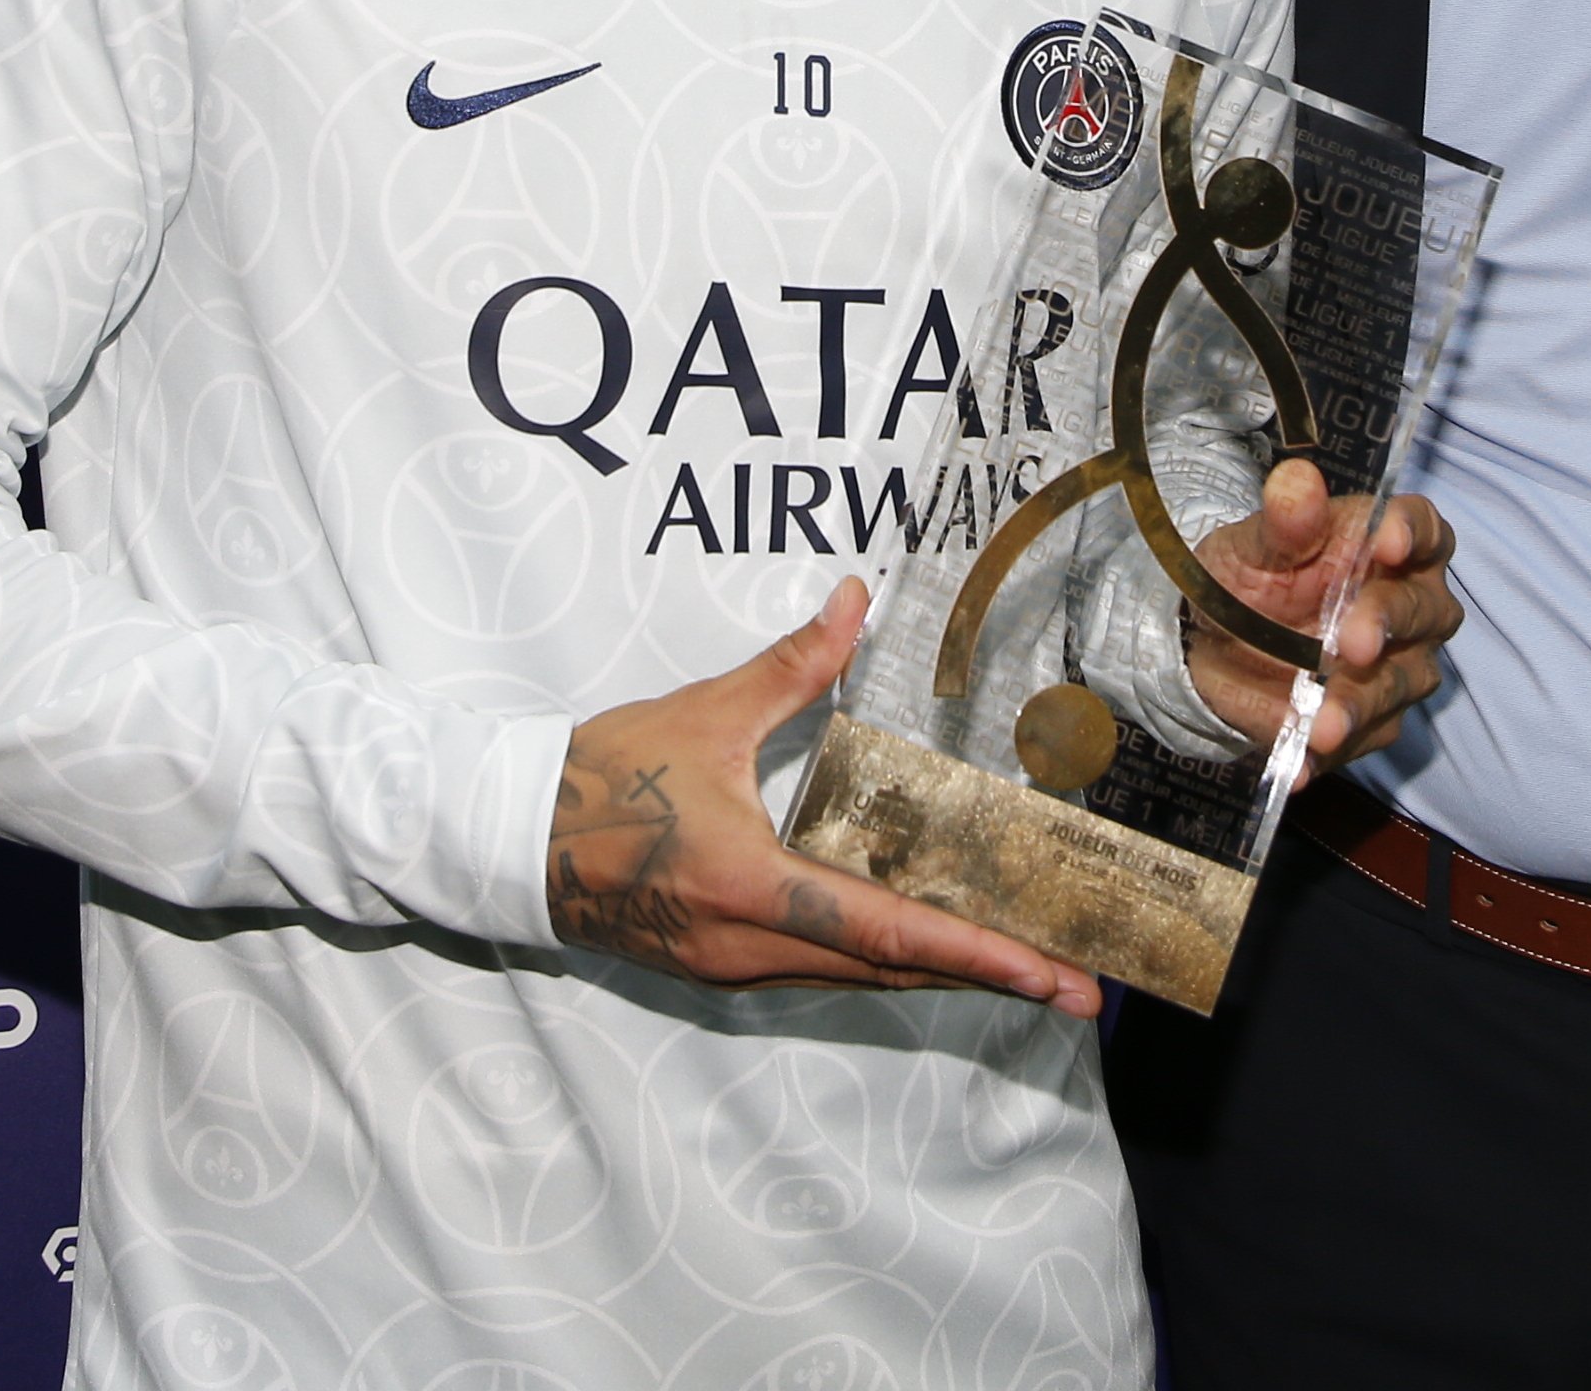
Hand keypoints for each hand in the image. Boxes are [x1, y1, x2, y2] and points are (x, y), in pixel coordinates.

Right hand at [547, 576, 1103, 1017]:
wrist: (512, 837)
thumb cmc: (604, 776)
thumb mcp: (704, 713)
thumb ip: (791, 666)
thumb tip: (855, 602)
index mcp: (749, 885)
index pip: (884, 932)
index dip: (976, 953)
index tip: (1048, 971)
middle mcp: (748, 944)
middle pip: (889, 973)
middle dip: (990, 979)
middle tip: (1078, 987)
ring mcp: (734, 965)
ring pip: (859, 981)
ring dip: (942, 976)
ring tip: (1023, 969)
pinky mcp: (721, 965)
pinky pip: (823, 972)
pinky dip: (884, 964)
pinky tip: (924, 946)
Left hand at [1188, 462, 1460, 784]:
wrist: (1205, 642)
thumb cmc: (1245, 575)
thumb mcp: (1250, 545)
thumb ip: (1282, 520)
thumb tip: (1298, 481)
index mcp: (1383, 545)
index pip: (1424, 530)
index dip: (1413, 534)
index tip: (1388, 542)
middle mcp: (1405, 605)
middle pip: (1425, 609)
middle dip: (1389, 624)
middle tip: (1351, 643)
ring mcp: (1393, 667)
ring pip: (1401, 683)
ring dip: (1362, 703)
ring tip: (1323, 725)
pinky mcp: (1369, 720)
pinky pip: (1361, 739)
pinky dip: (1330, 751)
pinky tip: (1300, 760)